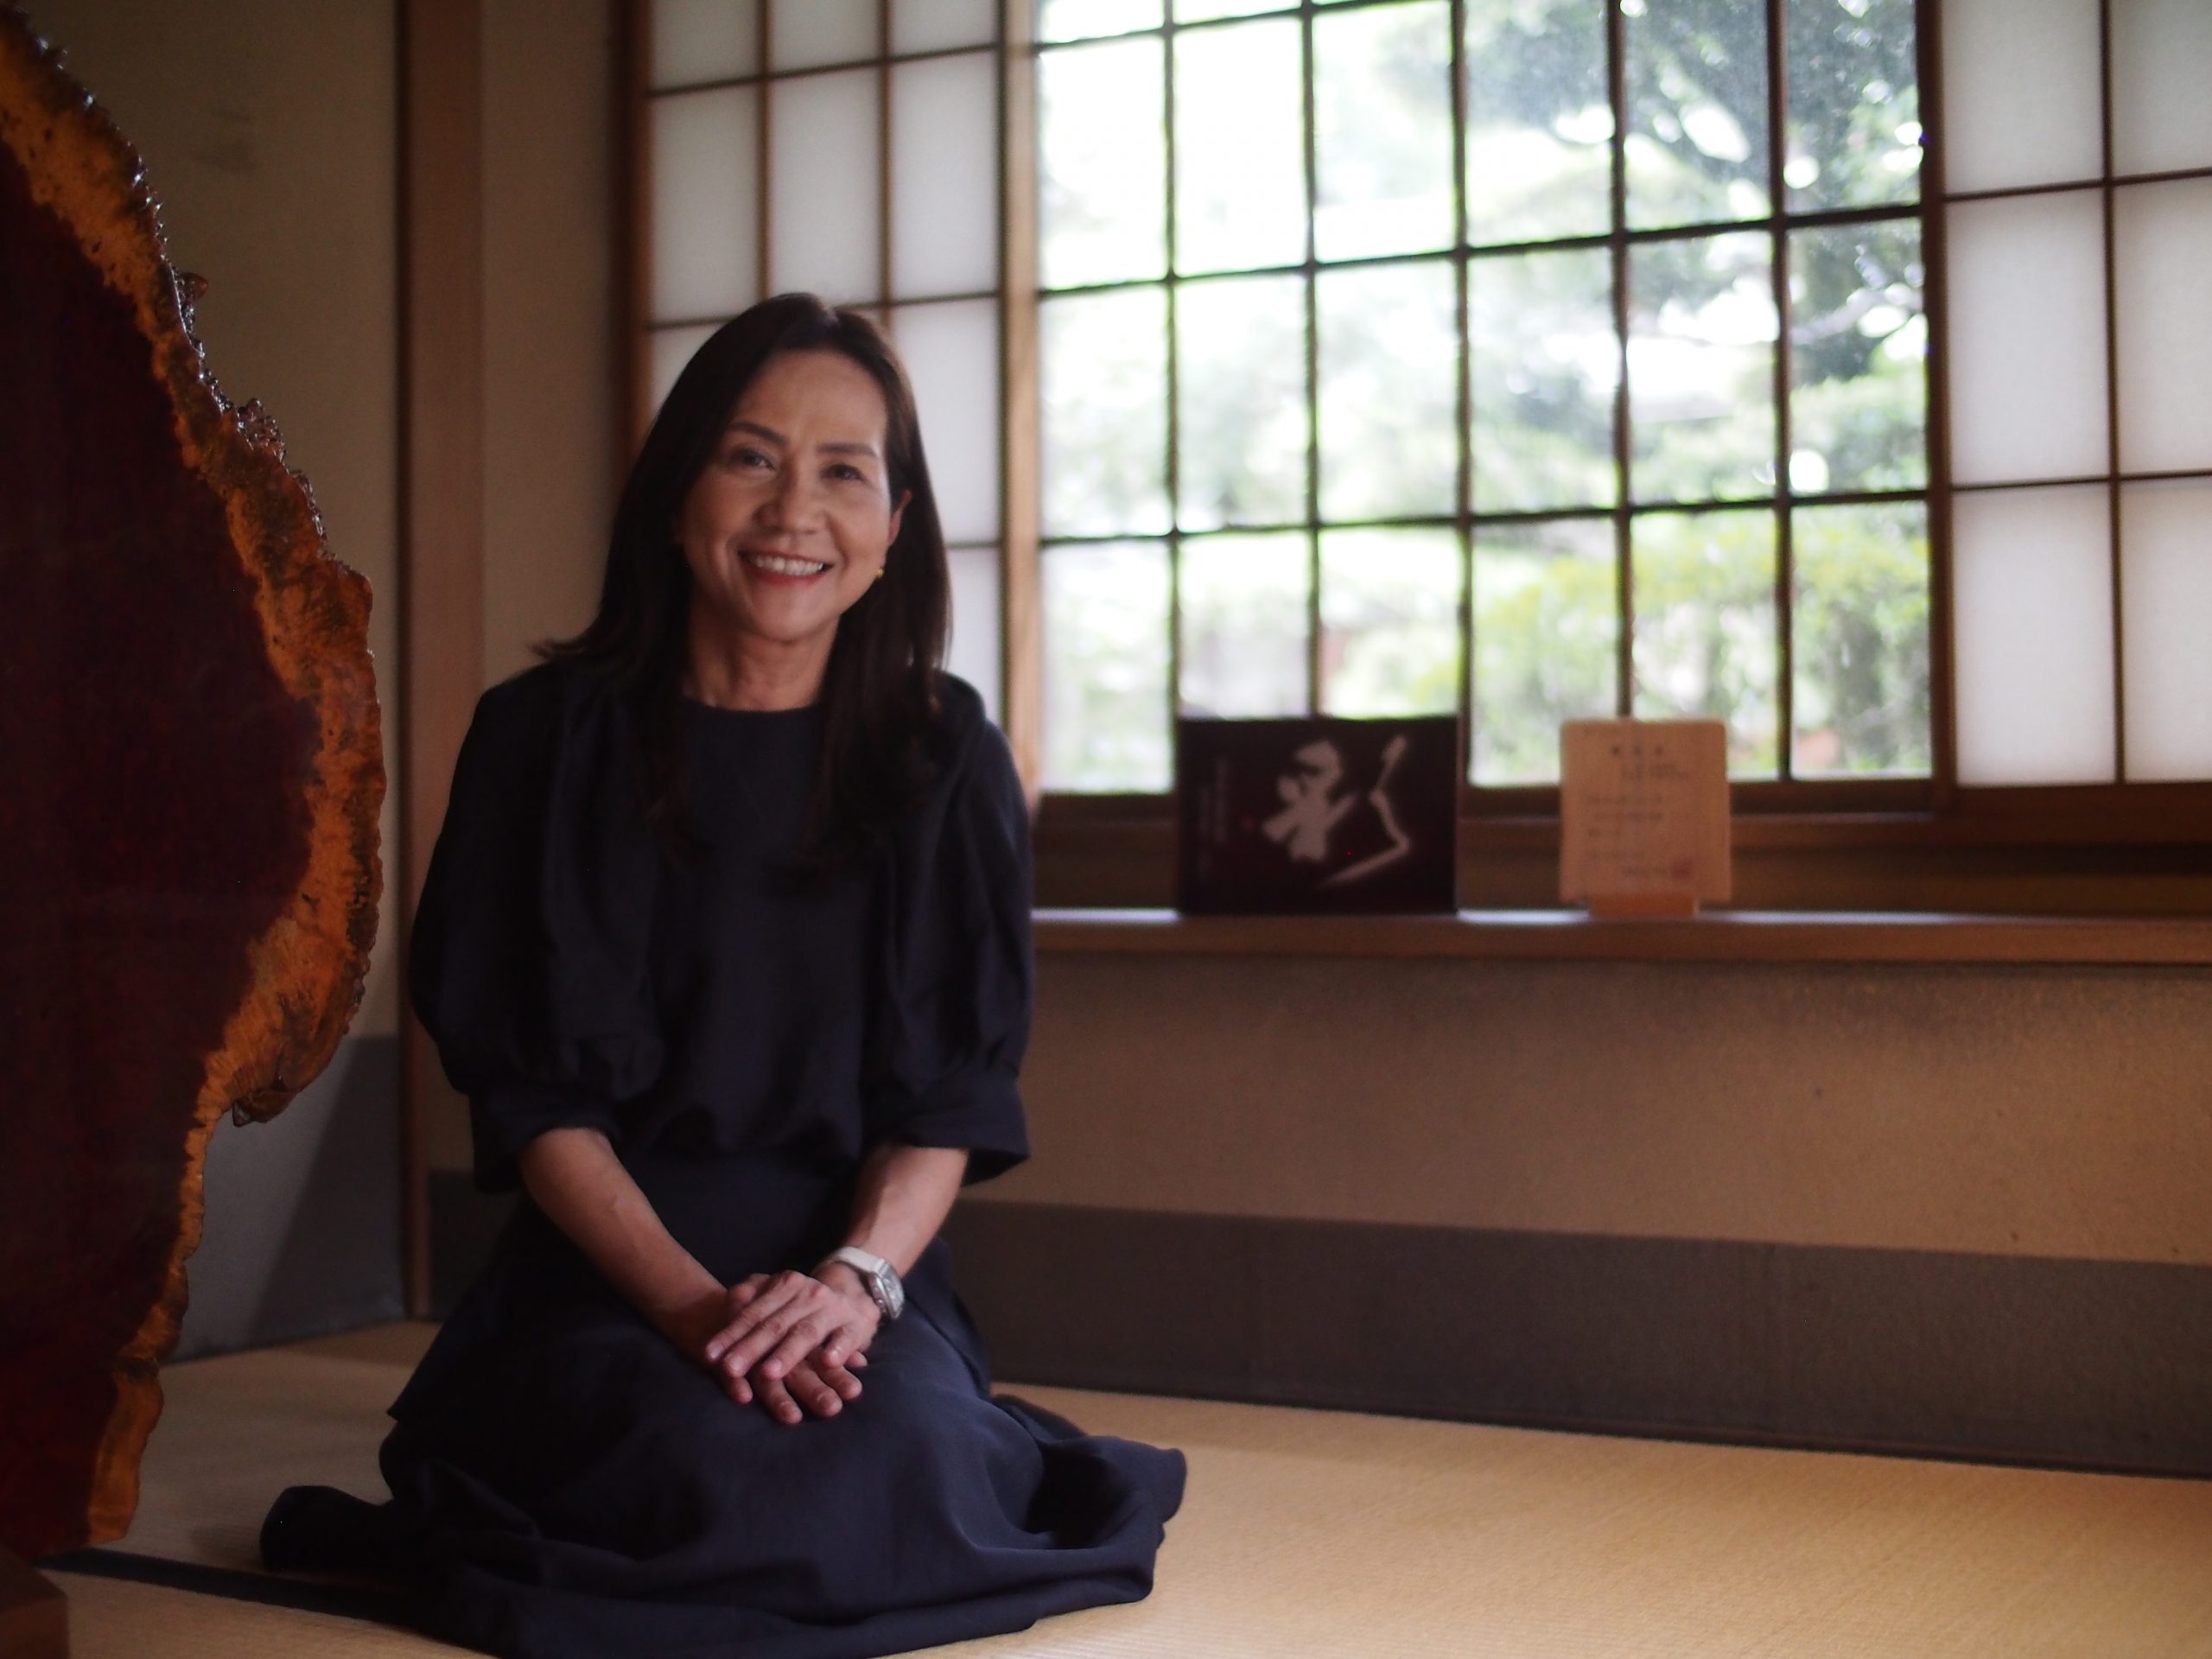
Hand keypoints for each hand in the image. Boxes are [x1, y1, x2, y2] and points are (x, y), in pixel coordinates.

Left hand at [702, 1268, 880, 1416]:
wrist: (856, 1290)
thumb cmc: (804, 1303)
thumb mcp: (776, 1292)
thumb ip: (748, 1297)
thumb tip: (728, 1304)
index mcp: (784, 1286)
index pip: (753, 1313)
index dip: (731, 1334)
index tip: (710, 1356)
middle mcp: (807, 1294)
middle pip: (775, 1325)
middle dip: (751, 1349)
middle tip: (730, 1369)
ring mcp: (833, 1309)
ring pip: (806, 1332)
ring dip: (787, 1353)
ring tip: (769, 1372)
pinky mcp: (856, 1326)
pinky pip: (846, 1338)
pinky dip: (838, 1349)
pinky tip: (827, 1361)